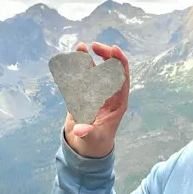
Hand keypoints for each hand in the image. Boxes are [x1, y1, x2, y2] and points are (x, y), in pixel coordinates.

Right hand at [63, 42, 129, 158]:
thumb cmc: (95, 143)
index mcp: (118, 102)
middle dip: (105, 56)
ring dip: (88, 58)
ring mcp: (95, 93)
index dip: (119, 62)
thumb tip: (80, 130)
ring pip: (94, 71)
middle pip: (110, 69)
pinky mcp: (82, 95)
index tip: (113, 49)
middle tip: (94, 46)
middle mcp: (108, 94)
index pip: (122, 77)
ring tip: (80, 47)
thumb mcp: (93, 139)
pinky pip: (80, 78)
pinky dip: (75, 68)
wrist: (85, 148)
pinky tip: (70, 59)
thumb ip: (87, 132)